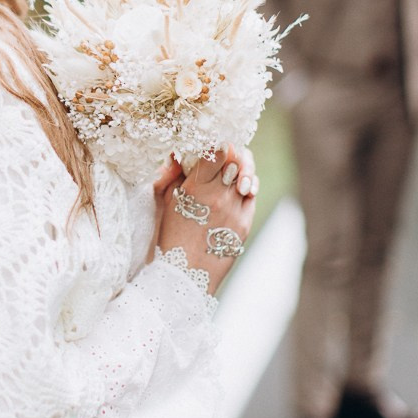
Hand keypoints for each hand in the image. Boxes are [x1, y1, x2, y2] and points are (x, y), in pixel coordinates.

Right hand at [152, 146, 257, 294]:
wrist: (186, 273)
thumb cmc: (171, 236)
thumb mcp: (166, 202)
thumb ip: (174, 175)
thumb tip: (179, 154)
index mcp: (195, 187)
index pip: (217, 151)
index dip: (219, 145)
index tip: (216, 146)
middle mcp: (217, 195)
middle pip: (236, 159)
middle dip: (232, 155)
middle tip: (226, 156)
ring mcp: (234, 209)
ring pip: (247, 176)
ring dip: (241, 171)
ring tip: (232, 175)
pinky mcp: (245, 222)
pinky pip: (251, 196)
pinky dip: (246, 190)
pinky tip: (237, 191)